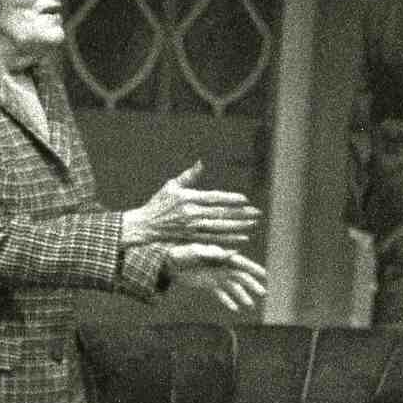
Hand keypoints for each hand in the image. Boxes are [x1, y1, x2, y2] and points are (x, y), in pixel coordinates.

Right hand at [125, 162, 262, 247]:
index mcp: (188, 198)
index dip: (230, 199)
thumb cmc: (158, 203)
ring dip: (238, 226)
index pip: (213, 198)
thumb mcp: (172, 186)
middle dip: (240, 214)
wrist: (145, 226)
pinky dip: (228, 239)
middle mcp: (191, 214)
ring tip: (253, 224)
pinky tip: (242, 237)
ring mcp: (191, 228)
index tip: (245, 200)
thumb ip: (189, 176)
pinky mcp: (191, 239)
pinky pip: (214, 239)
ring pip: (219, 228)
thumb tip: (201, 163)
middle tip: (257, 213)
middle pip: (220, 214)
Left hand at [164, 241, 268, 312]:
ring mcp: (216, 276)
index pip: (241, 263)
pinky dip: (228, 300)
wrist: (169, 263)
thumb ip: (212, 253)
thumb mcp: (195, 252)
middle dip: (252, 285)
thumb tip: (230, 253)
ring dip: (242, 295)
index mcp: (221, 256)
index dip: (253, 268)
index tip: (264, 275)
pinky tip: (235, 308)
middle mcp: (222, 266)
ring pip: (233, 287)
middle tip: (262, 293)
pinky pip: (221, 294)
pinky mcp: (209, 285)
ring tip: (250, 305)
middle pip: (241, 276)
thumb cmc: (182, 254)